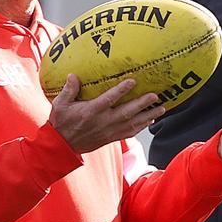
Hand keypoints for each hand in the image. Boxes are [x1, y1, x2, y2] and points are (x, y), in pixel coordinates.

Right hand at [49, 75, 164, 153]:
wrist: (62, 145)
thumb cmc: (61, 122)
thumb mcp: (60, 105)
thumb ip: (68, 90)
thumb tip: (73, 75)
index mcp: (91, 111)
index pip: (109, 99)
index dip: (122, 90)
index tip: (133, 81)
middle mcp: (103, 122)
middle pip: (126, 112)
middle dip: (142, 104)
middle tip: (155, 95)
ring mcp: (109, 131)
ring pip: (132, 123)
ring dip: (148, 116)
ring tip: (161, 108)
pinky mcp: (111, 138)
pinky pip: (130, 133)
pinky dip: (142, 127)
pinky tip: (150, 120)